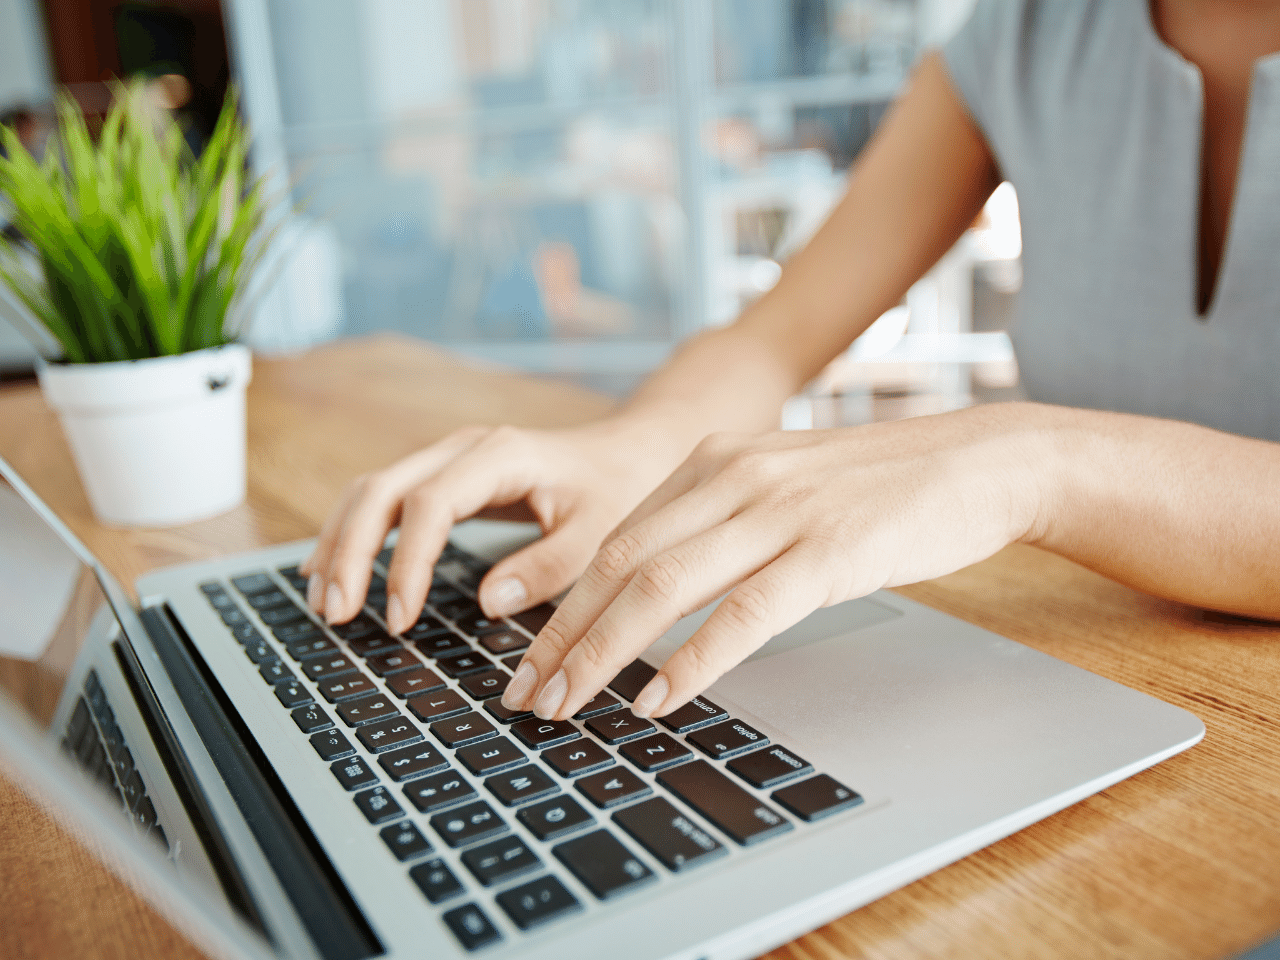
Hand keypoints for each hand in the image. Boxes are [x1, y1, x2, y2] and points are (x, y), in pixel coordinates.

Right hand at [300, 420, 674, 633]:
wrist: (625, 453)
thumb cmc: (614, 491)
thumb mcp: (597, 533)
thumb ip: (548, 566)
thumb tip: (490, 601)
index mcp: (500, 456)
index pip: (430, 503)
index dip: (406, 561)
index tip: (399, 618)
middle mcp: (463, 448)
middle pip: (381, 490)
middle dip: (349, 552)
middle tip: (336, 615)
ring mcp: (446, 458)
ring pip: (370, 490)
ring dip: (339, 543)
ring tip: (324, 603)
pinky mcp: (441, 475)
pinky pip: (381, 498)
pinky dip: (351, 533)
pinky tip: (330, 572)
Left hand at [501, 404, 1049, 720]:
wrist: (974, 462)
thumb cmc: (872, 486)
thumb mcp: (775, 485)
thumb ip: (711, 521)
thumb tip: (648, 590)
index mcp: (710, 460)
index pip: (613, 541)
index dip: (562, 607)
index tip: (529, 660)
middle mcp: (731, 477)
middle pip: (620, 565)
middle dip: (562, 638)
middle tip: (525, 697)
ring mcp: (778, 512)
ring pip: (663, 587)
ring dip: (603, 654)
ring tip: (566, 706)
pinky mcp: (827, 551)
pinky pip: (742, 614)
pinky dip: (691, 661)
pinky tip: (658, 699)